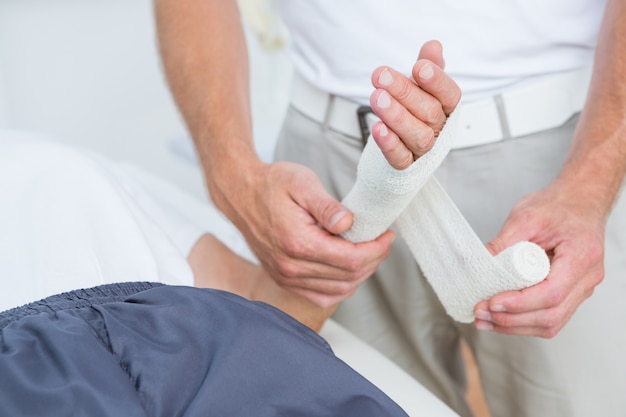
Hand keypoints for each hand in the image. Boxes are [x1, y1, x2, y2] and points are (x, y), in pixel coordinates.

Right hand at [231, 160, 394, 308]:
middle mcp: (290, 266)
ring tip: (368, 251)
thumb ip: (327, 206)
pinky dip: (341, 287)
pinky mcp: (284, 280)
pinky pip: (321, 296)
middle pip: (349, 277)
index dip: (376, 249)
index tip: (386, 235)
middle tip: (382, 240)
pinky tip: (348, 268)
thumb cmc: (271, 184)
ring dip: (360, 274)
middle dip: (373, 260)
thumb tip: (349, 223)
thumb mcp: (302, 183)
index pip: (351, 259)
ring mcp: (286, 277)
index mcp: (297, 242)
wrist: (240, 193)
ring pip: (338, 291)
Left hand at [369, 40, 461, 168]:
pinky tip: (378, 129)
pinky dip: (390, 144)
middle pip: (429, 112)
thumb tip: (433, 46)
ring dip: (396, 116)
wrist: (398, 143)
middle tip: (381, 76)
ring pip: (417, 135)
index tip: (419, 67)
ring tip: (377, 98)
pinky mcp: (406, 165)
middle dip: (405, 93)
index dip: (437, 82)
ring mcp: (424, 149)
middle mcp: (438, 128)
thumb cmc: (412, 108)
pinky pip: (401, 157)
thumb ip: (427, 66)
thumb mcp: (420, 84)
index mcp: (446, 107)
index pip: (450, 95)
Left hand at [474, 180, 605, 337]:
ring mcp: (581, 289)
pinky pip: (550, 317)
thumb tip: (475, 263)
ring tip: (484, 320)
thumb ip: (503, 242)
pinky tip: (500, 318)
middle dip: (511, 320)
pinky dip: (523, 322)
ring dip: (514, 326)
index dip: (520, 303)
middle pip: (551, 315)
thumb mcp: (526, 217)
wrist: (578, 202)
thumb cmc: (558, 206)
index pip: (551, 292)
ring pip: (551, 322)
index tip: (492, 302)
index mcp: (581, 256)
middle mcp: (587, 278)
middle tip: (480, 313)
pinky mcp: (570, 293)